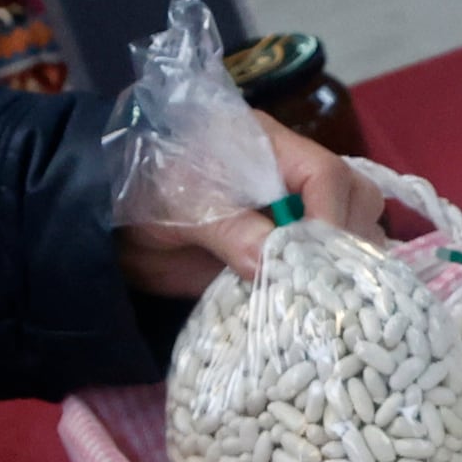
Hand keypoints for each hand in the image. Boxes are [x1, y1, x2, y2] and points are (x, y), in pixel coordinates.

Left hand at [115, 120, 380, 300]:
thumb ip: (229, 229)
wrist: (107, 224)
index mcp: (271, 149)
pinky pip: (315, 270)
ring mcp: (288, 219)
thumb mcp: (183, 205)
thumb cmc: (142, 191)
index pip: (326, 175)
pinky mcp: (277, 257)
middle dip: (351, 240)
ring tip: (329, 302)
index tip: (323, 259)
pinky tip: (314, 312)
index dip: (333, 216)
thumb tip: (273, 262)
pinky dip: (320, 290)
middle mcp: (291, 181)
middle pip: (354, 200)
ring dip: (344, 267)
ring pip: (346, 234)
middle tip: (334, 285)